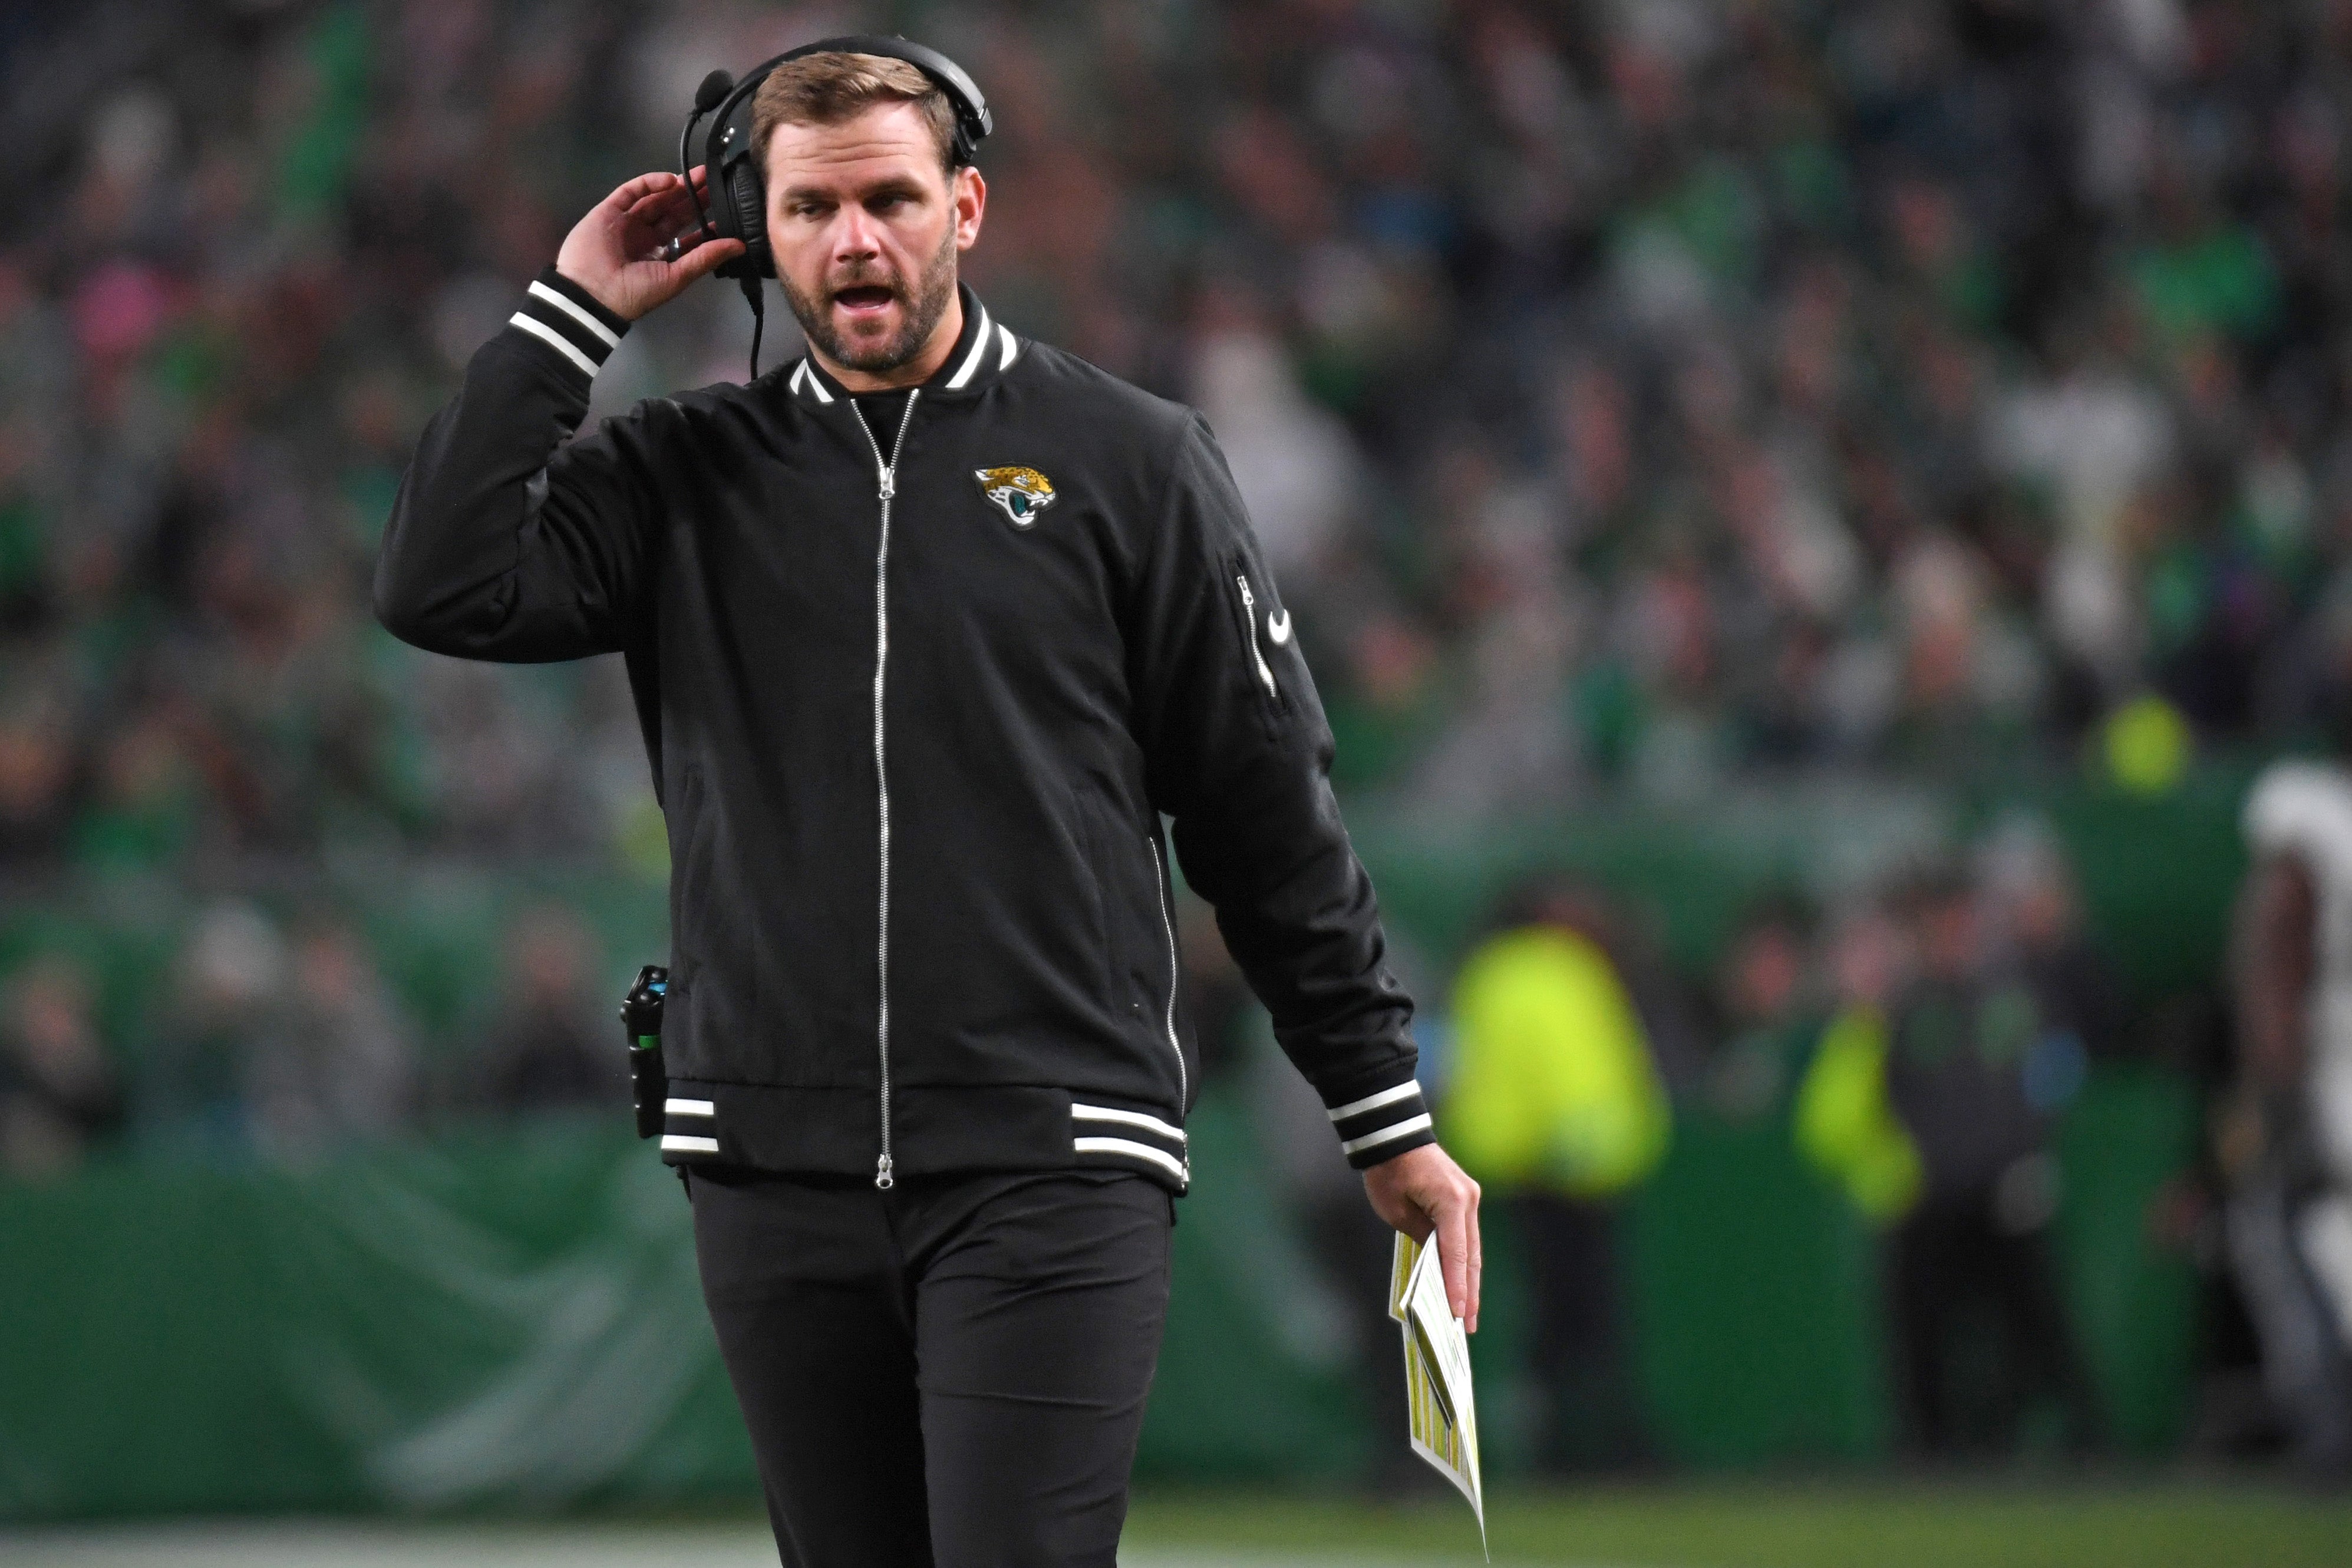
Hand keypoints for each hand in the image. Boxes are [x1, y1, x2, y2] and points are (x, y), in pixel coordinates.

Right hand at [553, 168, 745, 322]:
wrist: (591, 294)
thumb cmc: (635, 293)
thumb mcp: (676, 277)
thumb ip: (705, 258)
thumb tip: (739, 245)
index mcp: (662, 257)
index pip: (689, 236)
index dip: (707, 223)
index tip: (727, 210)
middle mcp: (646, 238)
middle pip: (675, 212)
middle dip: (696, 198)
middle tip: (717, 183)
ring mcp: (627, 222)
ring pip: (657, 198)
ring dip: (678, 187)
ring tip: (701, 176)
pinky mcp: (610, 210)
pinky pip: (632, 191)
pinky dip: (650, 183)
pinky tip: (671, 180)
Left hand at [1362, 1141, 1481, 1331]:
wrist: (1394, 1136)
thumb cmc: (1389, 1172)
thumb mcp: (1396, 1211)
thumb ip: (1421, 1238)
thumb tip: (1438, 1265)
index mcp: (1452, 1202)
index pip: (1456, 1253)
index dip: (1457, 1286)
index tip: (1458, 1315)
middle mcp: (1468, 1200)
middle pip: (1470, 1255)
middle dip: (1469, 1292)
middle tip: (1467, 1326)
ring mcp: (1470, 1197)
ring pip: (1471, 1247)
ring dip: (1469, 1279)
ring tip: (1467, 1312)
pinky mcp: (1465, 1197)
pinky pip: (1466, 1236)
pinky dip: (1463, 1260)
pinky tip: (1461, 1282)